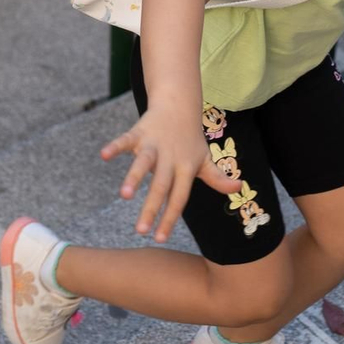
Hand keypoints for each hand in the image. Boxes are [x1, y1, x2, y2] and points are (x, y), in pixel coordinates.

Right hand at [99, 107, 241, 243]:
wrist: (179, 104)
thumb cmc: (190, 138)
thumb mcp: (204, 158)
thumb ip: (218, 177)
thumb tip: (239, 188)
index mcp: (185, 168)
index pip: (179, 197)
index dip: (170, 218)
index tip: (159, 239)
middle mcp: (170, 158)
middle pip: (161, 186)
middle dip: (151, 208)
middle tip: (140, 231)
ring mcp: (154, 144)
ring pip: (144, 162)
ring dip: (134, 177)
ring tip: (123, 195)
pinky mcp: (140, 132)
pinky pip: (126, 140)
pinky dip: (115, 146)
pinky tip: (104, 155)